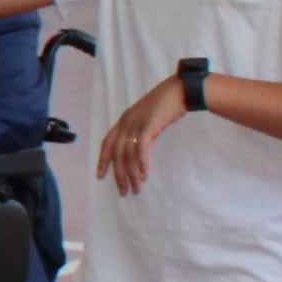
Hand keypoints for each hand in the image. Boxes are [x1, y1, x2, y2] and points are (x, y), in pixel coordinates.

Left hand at [95, 73, 188, 196]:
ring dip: (131, 174)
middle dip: (118, 174)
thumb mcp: (147, 117)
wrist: (181, 90)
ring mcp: (136, 123)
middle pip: (116, 153)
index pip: (107, 143)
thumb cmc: (167, 104)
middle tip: (123, 191)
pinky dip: (141, 163)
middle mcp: (126, 122)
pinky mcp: (149, 126)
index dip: (102, 160)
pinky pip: (140, 148)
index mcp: (124, 120)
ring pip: (127, 154)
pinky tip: (144, 175)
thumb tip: (137, 148)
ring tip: (136, 188)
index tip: (100, 176)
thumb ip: (139, 129)